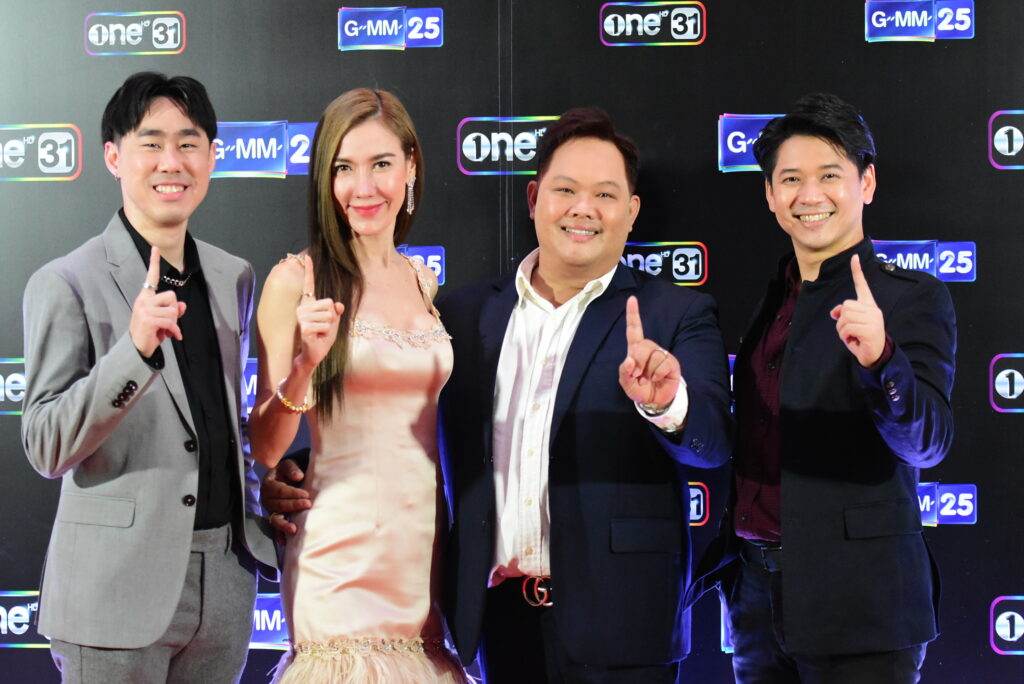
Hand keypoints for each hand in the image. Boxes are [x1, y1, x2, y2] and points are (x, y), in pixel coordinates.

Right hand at [129, 246, 186, 356]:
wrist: (137, 348)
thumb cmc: (150, 332)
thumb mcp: (163, 320)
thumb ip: (173, 311)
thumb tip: (182, 305)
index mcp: (146, 297)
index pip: (150, 277)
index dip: (154, 262)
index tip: (156, 248)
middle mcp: (143, 300)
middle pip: (172, 296)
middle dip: (175, 310)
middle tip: (169, 322)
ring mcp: (144, 309)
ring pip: (173, 310)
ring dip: (174, 323)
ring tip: (167, 331)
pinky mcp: (147, 319)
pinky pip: (170, 322)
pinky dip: (175, 331)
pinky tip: (173, 337)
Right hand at [261, 458, 310, 537]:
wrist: (285, 476)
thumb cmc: (288, 470)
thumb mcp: (288, 465)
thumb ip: (292, 469)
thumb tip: (299, 476)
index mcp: (268, 485)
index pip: (280, 491)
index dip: (292, 493)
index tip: (306, 494)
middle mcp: (267, 499)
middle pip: (279, 505)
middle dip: (293, 506)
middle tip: (308, 504)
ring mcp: (271, 510)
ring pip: (275, 519)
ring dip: (284, 525)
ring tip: (294, 529)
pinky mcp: (276, 518)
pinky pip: (276, 529)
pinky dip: (280, 535)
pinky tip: (285, 542)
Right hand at [295, 255, 343, 369]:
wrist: (313, 354)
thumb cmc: (322, 338)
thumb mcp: (333, 324)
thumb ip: (336, 313)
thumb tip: (339, 304)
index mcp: (310, 304)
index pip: (309, 285)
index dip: (309, 271)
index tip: (307, 256)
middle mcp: (303, 308)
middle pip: (328, 303)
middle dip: (332, 318)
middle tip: (323, 328)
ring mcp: (301, 317)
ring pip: (328, 315)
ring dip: (329, 327)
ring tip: (319, 333)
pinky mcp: (303, 326)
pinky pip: (325, 325)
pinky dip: (325, 333)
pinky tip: (316, 337)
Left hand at [618, 295, 681, 409]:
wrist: (656, 402)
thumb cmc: (640, 389)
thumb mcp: (627, 383)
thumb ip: (624, 373)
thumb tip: (629, 361)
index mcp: (636, 350)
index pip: (634, 330)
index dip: (633, 315)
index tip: (632, 299)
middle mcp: (649, 349)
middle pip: (641, 346)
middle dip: (637, 362)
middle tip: (637, 375)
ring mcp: (661, 355)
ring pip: (652, 356)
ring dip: (647, 372)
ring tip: (648, 379)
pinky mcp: (671, 363)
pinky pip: (663, 364)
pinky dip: (657, 375)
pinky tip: (657, 379)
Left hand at [830, 254, 885, 366]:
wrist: (875, 355)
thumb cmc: (861, 338)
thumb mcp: (850, 324)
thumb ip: (843, 314)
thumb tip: (834, 312)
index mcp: (868, 305)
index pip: (862, 286)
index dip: (857, 272)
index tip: (854, 257)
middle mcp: (872, 309)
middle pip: (845, 305)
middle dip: (841, 320)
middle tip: (849, 331)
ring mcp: (873, 318)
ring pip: (845, 317)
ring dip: (842, 330)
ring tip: (852, 336)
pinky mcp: (870, 328)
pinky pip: (847, 327)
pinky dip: (845, 336)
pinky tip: (854, 340)